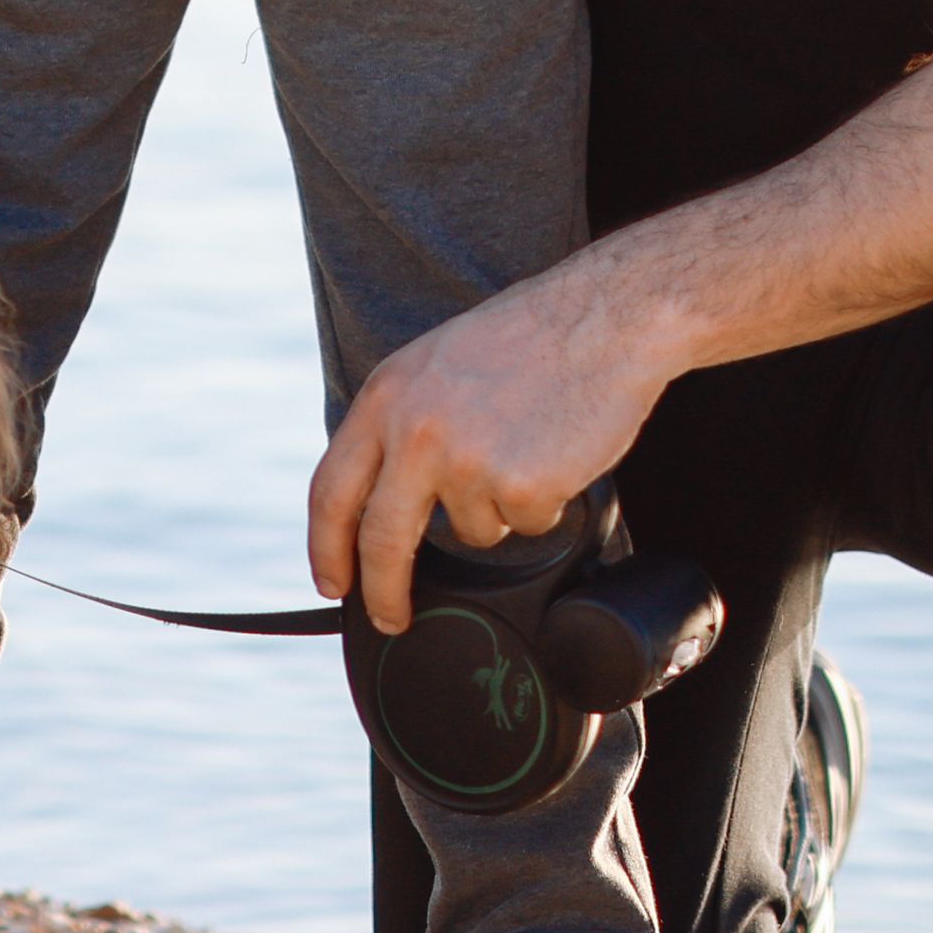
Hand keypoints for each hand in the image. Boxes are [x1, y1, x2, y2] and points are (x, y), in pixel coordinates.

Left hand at [306, 272, 668, 632]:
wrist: (606, 316)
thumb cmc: (532, 338)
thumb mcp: (437, 364)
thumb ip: (402, 424)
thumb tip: (381, 498)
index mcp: (388, 395)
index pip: (332, 489)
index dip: (326, 546)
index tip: (332, 581)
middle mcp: (416, 430)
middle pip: (382, 539)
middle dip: (383, 591)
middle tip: (390, 616)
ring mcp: (466, 460)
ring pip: (471, 530)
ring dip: (498, 509)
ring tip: (526, 445)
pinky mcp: (519, 485)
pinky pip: (524, 525)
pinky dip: (543, 504)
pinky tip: (555, 452)